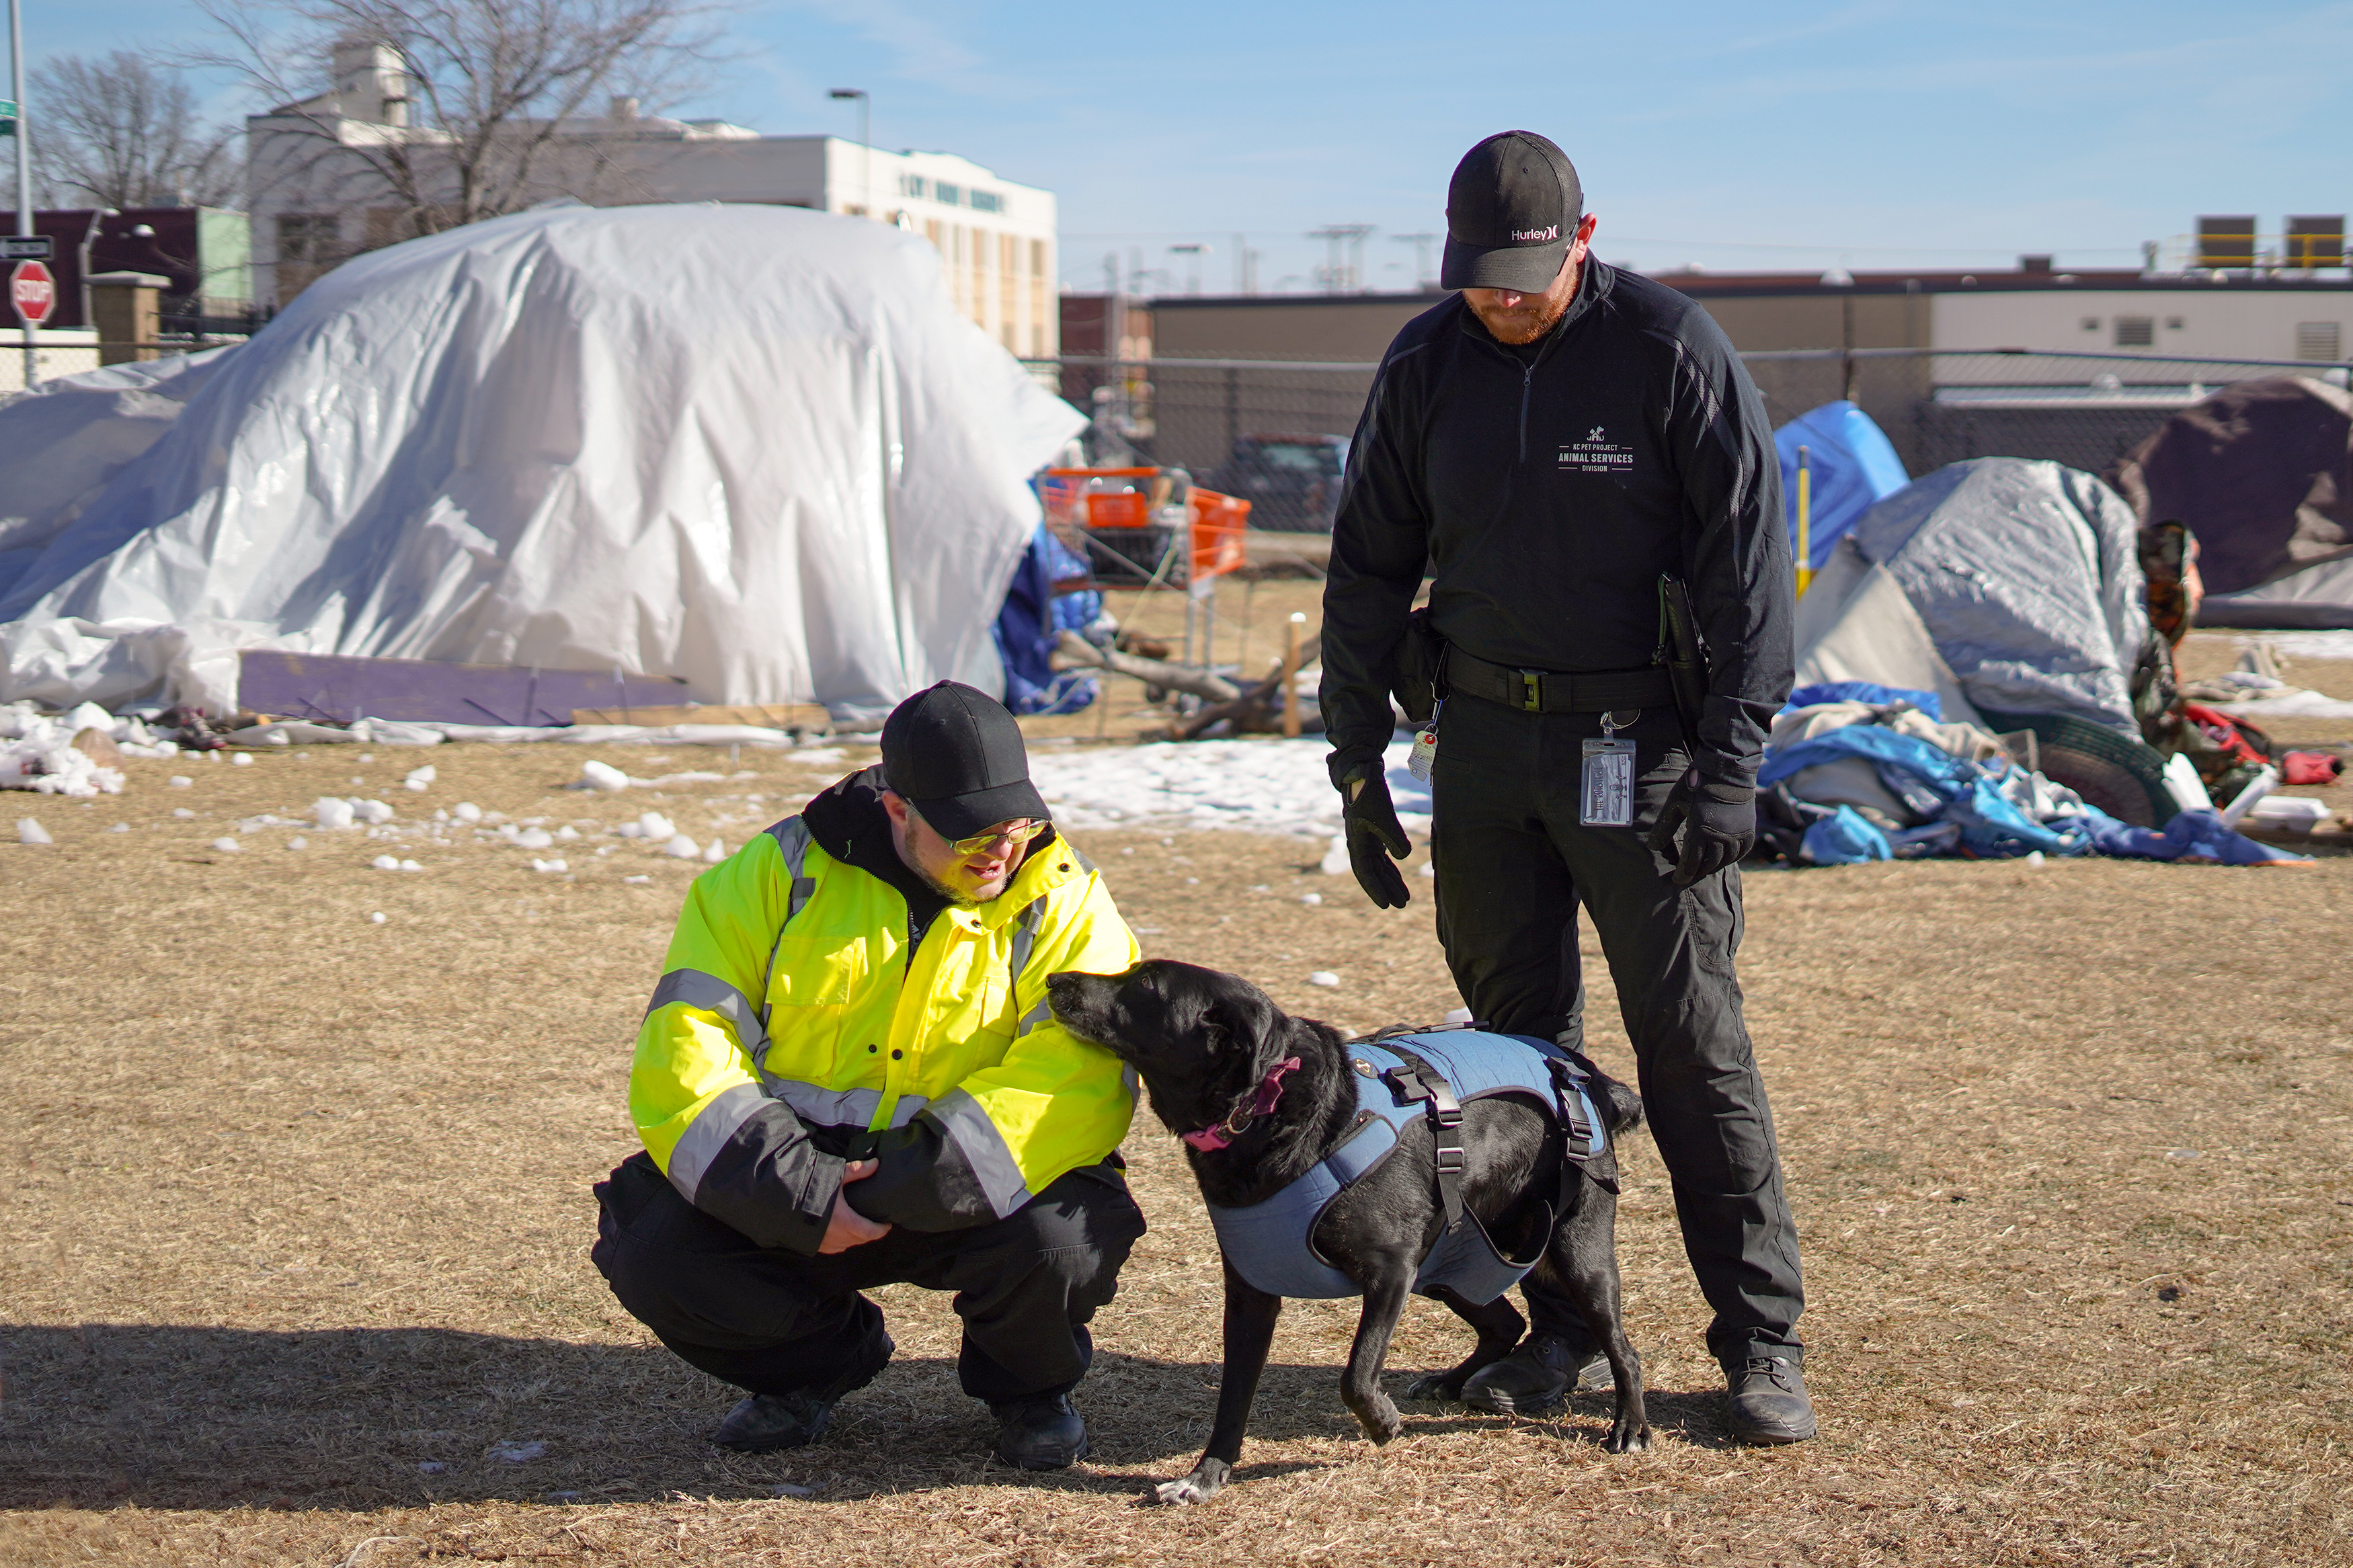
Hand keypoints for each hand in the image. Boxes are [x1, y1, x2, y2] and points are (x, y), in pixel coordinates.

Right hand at [818, 1159, 891, 1253]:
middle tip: (874, 1223)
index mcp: (846, 1221)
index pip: (871, 1232)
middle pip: (861, 1239)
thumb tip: (876, 1164)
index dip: (881, 1230)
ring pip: (848, 1244)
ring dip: (855, 1237)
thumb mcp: (836, 1177)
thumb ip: (857, 1171)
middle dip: (870, 1233)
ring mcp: (826, 1243)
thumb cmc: (811, 1189)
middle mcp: (838, 1236)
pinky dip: (842, 1241)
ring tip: (859, 1226)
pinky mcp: (816, 1246)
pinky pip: (835, 1247)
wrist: (782, 1203)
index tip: (887, 1224)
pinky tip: (841, 1232)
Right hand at [1340, 768, 1411, 907]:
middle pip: (1373, 873)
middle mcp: (1360, 845)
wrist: (1363, 774)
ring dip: (1390, 881)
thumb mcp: (1384, 816)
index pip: (1365, 873)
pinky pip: (1382, 857)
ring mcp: (1367, 840)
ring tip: (1405, 897)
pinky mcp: (1375, 833)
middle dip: (1387, 889)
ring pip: (1379, 867)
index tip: (1387, 905)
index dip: (1376, 890)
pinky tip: (1399, 877)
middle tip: (1401, 905)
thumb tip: (1404, 858)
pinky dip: (1391, 868)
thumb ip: (1394, 837)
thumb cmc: (1370, 795)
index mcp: (1357, 843)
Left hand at [1647, 768, 1755, 884]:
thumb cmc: (1696, 786)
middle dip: (1697, 872)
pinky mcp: (1749, 831)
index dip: (1683, 874)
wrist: (1727, 772)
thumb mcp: (1675, 804)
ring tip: (1703, 867)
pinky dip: (1730, 859)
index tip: (1677, 881)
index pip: (1691, 862)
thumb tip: (1652, 847)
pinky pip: (1740, 854)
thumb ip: (1664, 828)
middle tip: (1689, 875)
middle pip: (1708, 865)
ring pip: (1725, 861)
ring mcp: (1737, 835)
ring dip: (1713, 867)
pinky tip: (1722, 858)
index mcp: (1700, 831)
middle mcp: (1721, 837)